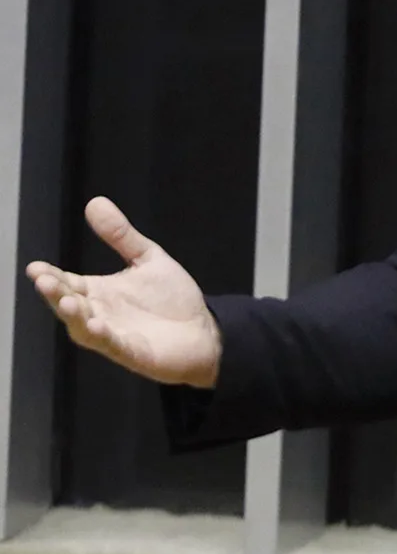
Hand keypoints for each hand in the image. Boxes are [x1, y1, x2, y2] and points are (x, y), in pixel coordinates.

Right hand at [26, 197, 221, 388]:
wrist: (204, 328)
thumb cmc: (172, 298)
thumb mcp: (147, 258)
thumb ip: (121, 236)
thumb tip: (95, 202)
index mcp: (99, 292)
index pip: (67, 282)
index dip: (50, 276)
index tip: (35, 267)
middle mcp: (100, 313)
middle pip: (69, 304)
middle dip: (55, 293)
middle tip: (43, 280)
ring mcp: (114, 334)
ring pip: (83, 328)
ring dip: (74, 316)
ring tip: (67, 301)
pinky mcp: (133, 351)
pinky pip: (113, 345)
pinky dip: (103, 336)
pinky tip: (96, 325)